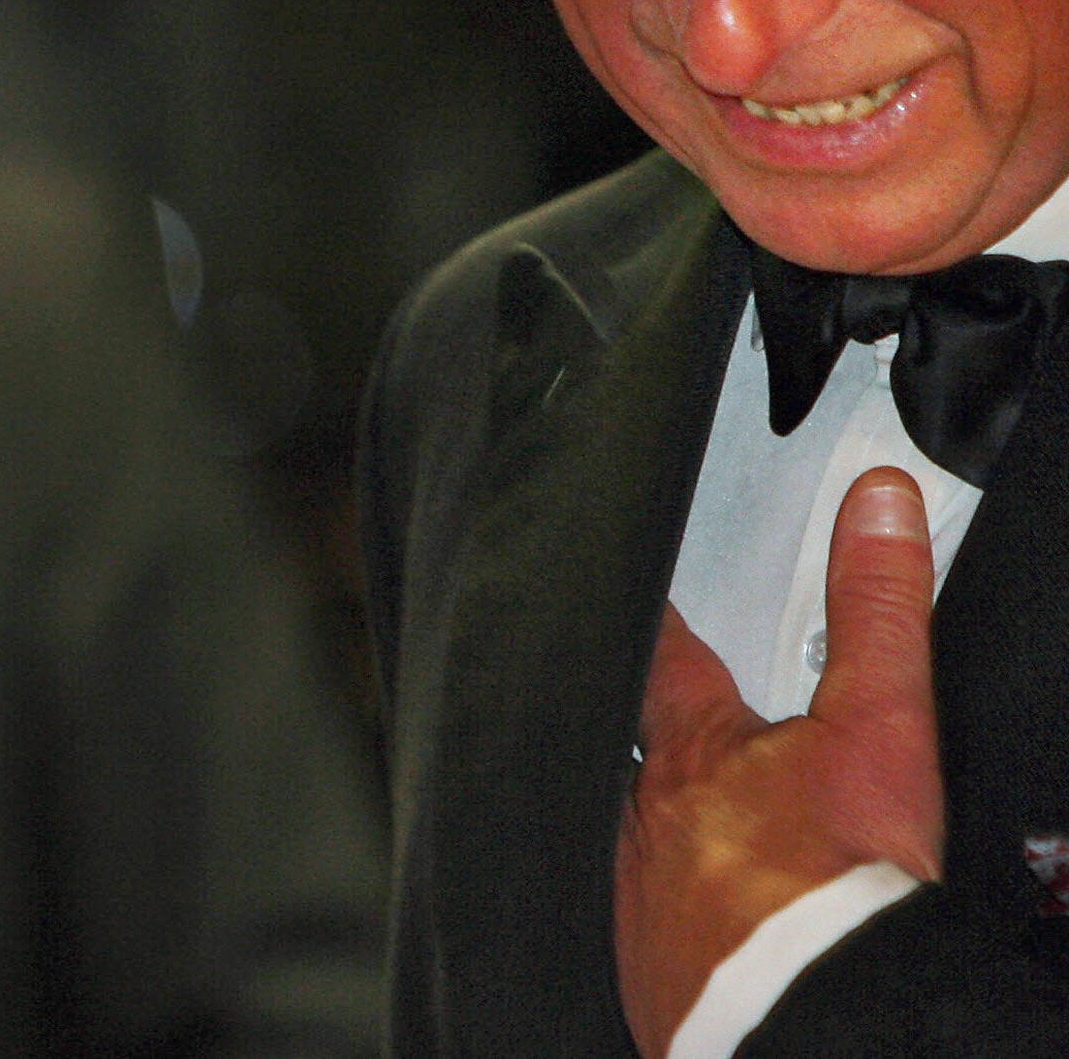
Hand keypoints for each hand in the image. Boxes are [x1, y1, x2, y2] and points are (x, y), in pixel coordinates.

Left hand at [615, 467, 945, 1058]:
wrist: (822, 1019)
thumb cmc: (844, 882)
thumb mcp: (879, 725)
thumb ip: (876, 612)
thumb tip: (876, 504)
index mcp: (692, 749)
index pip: (659, 659)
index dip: (661, 633)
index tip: (648, 613)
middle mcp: (643, 817)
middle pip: (637, 757)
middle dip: (661, 749)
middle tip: (685, 749)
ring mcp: (636, 896)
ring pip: (632, 841)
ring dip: (663, 835)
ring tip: (694, 840)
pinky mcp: (646, 974)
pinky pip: (642, 928)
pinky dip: (668, 918)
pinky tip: (695, 926)